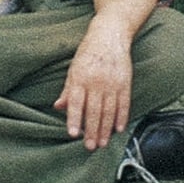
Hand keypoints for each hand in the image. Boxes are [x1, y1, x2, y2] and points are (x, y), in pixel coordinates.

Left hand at [53, 27, 135, 149]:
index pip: (76, 102)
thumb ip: (68, 90)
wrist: (110, 36)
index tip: (73, 133)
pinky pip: (124, 103)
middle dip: (92, 130)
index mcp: (80, 78)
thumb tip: (58, 107)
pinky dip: (122, 117)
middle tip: (90, 146)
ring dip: (106, 129)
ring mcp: (112, 83)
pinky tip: (118, 129)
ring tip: (103, 143)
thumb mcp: (73, 68)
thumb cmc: (88, 53)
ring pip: (109, 111)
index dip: (74, 118)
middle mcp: (96, 81)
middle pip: (94, 110)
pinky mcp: (125, 82)